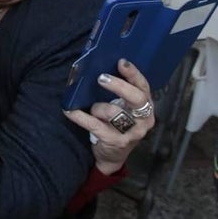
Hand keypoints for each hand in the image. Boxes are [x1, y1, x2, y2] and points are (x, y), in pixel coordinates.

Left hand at [63, 58, 153, 173]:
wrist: (113, 156)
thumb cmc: (117, 126)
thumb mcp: (124, 109)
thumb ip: (120, 94)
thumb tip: (101, 69)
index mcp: (147, 107)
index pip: (143, 87)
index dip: (133, 74)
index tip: (121, 62)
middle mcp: (144, 120)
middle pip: (136, 98)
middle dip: (118, 86)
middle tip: (101, 78)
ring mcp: (132, 132)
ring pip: (115, 113)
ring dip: (99, 107)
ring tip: (92, 108)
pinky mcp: (116, 142)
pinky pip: (95, 125)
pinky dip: (80, 117)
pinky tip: (70, 111)